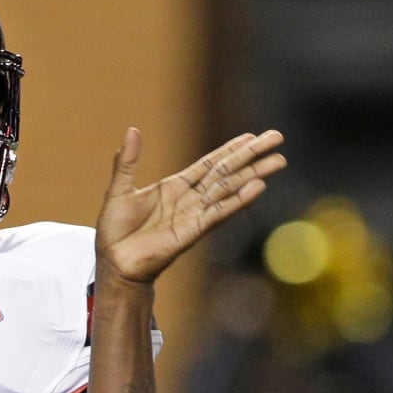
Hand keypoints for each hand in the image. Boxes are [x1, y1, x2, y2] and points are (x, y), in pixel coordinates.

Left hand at [95, 127, 286, 284]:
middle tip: (277, 138)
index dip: (230, 149)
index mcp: (174, 188)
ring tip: (278, 161)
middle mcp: (189, 200)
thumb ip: (127, 162)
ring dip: (253, 175)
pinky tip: (257, 187)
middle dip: (251, 155)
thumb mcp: (119, 190)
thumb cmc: (115, 231)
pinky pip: (219, 212)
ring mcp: (194, 215)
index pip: (209, 164)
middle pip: (226, 172)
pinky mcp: (193, 231)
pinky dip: (237, 200)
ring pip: (229, 190)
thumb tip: (132, 129)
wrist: (114, 263)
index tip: (252, 136)